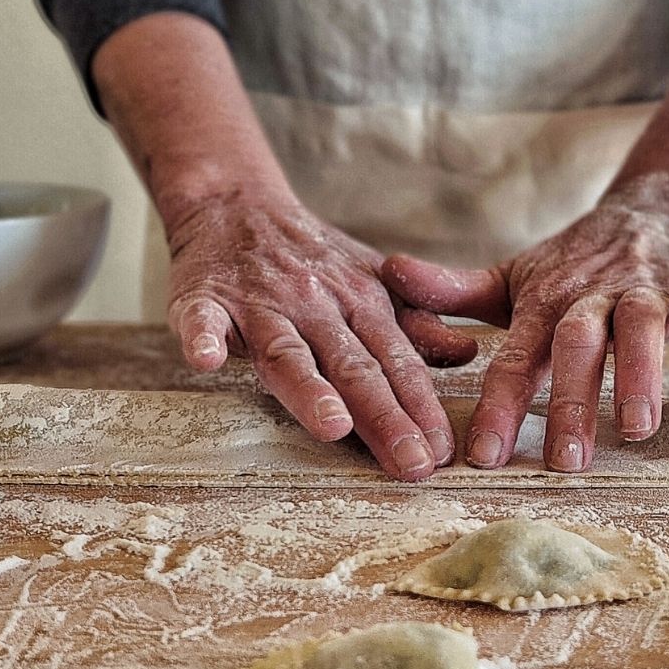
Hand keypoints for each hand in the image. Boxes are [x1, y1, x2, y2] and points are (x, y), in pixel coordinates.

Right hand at [165, 191, 476, 479]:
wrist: (237, 204)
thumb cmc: (313, 259)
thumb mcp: (373, 281)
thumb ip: (417, 321)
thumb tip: (467, 352)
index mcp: (361, 303)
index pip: (397, 361)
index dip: (422, 407)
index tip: (443, 452)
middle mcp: (316, 305)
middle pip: (352, 367)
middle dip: (385, 416)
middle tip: (411, 463)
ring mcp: (259, 303)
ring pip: (287, 351)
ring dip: (309, 388)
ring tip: (332, 426)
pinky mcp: (205, 298)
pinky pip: (202, 319)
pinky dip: (201, 337)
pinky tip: (207, 361)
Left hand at [382, 176, 668, 472]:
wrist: (645, 208)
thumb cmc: (573, 264)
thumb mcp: (513, 278)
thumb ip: (454, 292)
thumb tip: (388, 275)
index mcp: (543, 304)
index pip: (516, 360)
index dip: (500, 407)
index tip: (481, 458)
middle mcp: (589, 296)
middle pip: (576, 347)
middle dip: (569, 403)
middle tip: (562, 464)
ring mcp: (641, 287)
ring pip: (640, 327)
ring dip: (639, 372)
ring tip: (636, 426)